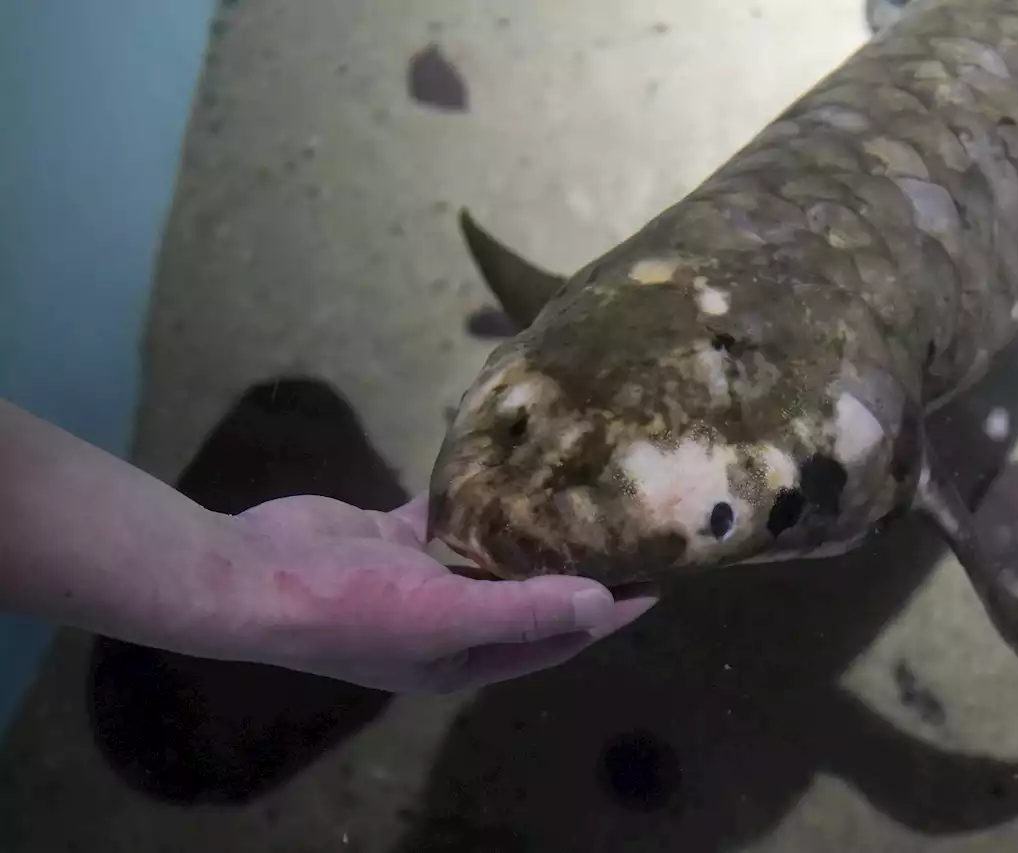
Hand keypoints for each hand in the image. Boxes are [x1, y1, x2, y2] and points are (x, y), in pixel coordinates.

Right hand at [218, 494, 657, 692]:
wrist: (251, 575)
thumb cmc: (350, 609)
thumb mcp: (443, 619)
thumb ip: (523, 612)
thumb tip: (601, 603)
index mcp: (464, 658)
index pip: (555, 638)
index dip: (604, 616)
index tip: (654, 583)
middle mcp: (449, 622)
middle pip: (529, 595)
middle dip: (574, 566)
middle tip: (625, 526)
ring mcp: (419, 578)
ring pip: (489, 550)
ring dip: (528, 527)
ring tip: (580, 491)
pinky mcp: (393, 537)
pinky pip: (448, 514)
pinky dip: (474, 493)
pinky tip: (507, 464)